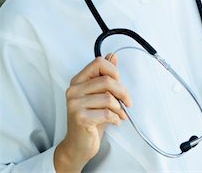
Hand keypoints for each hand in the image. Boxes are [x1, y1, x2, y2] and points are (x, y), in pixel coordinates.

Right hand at [54, 55, 130, 172]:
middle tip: (127, 102)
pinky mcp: (79, 118)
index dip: (113, 71)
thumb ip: (105, 75)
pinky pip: (106, 113)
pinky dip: (116, 118)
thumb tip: (113, 55)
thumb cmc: (91, 118)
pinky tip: (115, 121)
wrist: (78, 145)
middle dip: (122, 92)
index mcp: (78, 80)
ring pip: (108, 97)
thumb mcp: (100, 95)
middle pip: (106, 80)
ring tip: (120, 114)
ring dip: (120, 108)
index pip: (98, 63)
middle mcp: (73, 90)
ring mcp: (74, 104)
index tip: (120, 82)